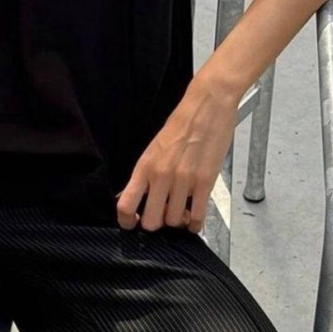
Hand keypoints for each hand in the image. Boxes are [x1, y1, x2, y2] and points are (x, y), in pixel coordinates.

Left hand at [116, 79, 238, 233]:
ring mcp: (184, 180)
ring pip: (174, 221)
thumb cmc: (180, 126)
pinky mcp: (206, 182)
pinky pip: (197, 216)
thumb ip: (144, 174)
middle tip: (162, 216)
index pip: (126, 205)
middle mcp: (161, 176)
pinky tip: (193, 219)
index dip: (127, 221)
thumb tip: (131, 197)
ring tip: (180, 213)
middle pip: (151, 221)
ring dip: (177, 222)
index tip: (132, 224)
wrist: (206, 107)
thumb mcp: (153, 149)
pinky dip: (195, 224)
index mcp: (144, 167)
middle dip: (156, 224)